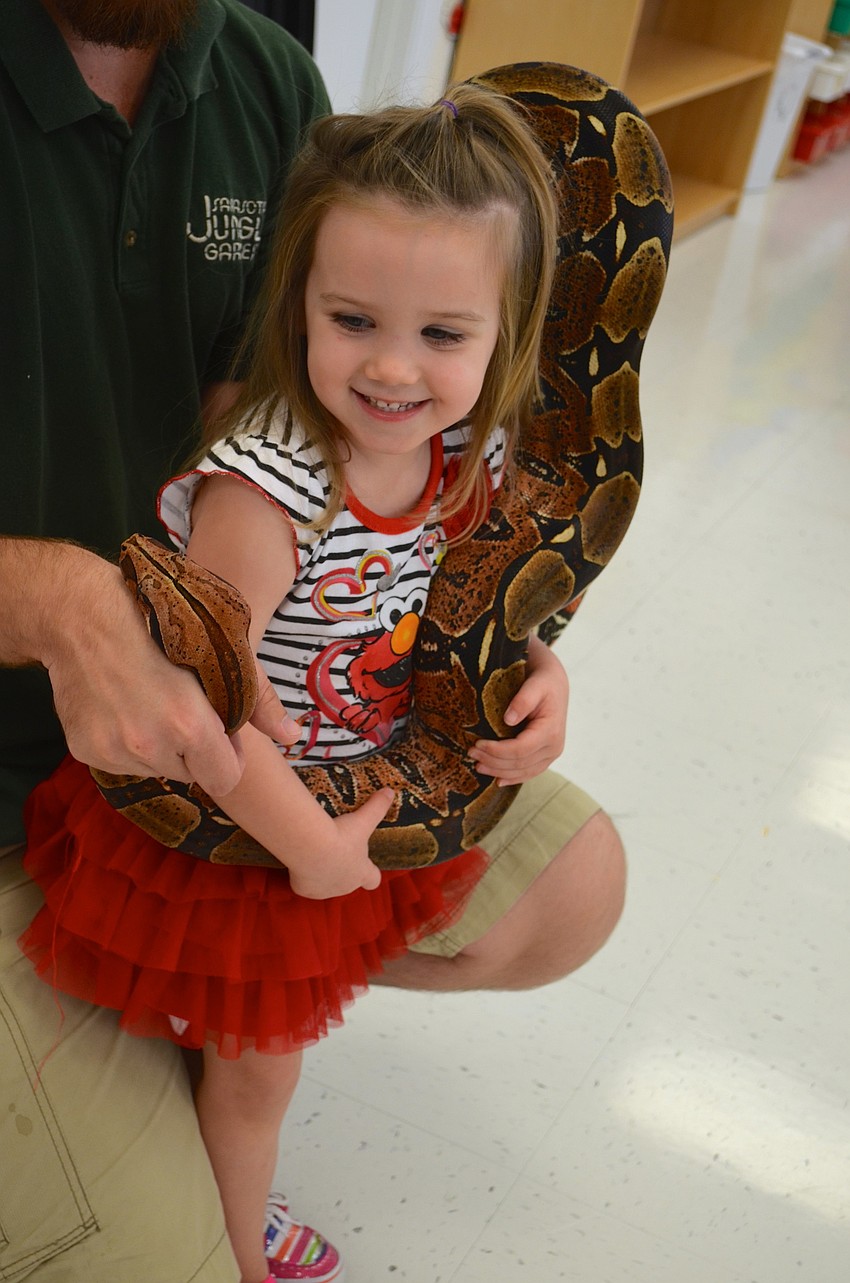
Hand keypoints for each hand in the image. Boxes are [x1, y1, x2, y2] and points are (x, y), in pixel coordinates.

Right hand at [41, 547, 295, 795]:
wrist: (80, 613)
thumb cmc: (159, 621)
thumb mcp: (221, 650)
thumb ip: (259, 700)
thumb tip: (292, 738)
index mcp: (190, 725)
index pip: (225, 779)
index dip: (227, 755)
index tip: (217, 730)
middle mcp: (150, 745)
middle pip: (189, 773)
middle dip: (191, 749)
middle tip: (179, 706)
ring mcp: (114, 751)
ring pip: (154, 768)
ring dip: (158, 746)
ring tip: (147, 700)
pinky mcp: (85, 751)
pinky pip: (121, 762)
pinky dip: (126, 743)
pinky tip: (122, 705)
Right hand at [287, 788, 392, 899]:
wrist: (311, 847)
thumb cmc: (341, 835)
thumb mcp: (363, 819)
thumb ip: (377, 807)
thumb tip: (389, 792)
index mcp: (361, 872)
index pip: (372, 880)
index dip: (370, 873)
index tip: (364, 864)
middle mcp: (344, 886)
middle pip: (346, 881)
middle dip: (341, 867)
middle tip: (332, 848)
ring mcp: (323, 890)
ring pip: (323, 884)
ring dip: (320, 872)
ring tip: (313, 852)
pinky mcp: (303, 889)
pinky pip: (302, 883)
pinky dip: (299, 874)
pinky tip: (298, 859)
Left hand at [468, 635, 568, 785]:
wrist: (554, 685)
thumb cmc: (543, 683)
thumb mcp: (535, 685)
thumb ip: (523, 700)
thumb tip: (508, 719)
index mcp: (551, 731)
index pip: (520, 749)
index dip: (497, 750)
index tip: (477, 744)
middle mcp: (554, 747)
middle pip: (519, 763)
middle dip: (492, 761)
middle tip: (470, 753)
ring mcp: (551, 755)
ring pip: (522, 771)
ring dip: (498, 771)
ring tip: (477, 766)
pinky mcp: (545, 757)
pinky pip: (528, 772)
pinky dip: (512, 778)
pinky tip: (498, 780)